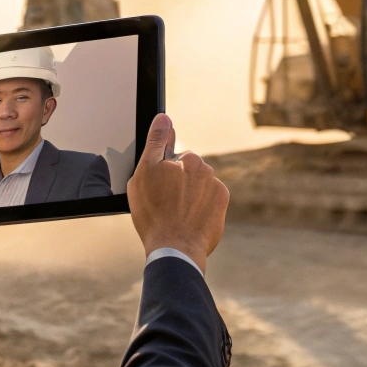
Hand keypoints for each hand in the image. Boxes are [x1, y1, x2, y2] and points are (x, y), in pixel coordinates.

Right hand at [126, 113, 228, 272]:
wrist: (175, 247)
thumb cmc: (154, 213)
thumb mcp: (144, 174)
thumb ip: (155, 142)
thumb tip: (164, 118)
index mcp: (182, 158)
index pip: (171, 155)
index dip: (163, 170)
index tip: (161, 187)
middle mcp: (201, 168)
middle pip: (188, 168)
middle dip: (179, 180)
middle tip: (165, 202)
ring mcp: (214, 184)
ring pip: (200, 182)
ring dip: (191, 192)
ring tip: (177, 213)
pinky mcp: (222, 201)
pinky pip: (211, 196)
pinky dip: (202, 204)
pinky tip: (190, 217)